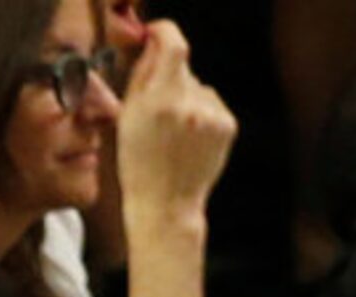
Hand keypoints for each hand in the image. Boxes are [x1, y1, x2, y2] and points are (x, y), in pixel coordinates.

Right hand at [117, 21, 236, 229]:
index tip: (156, 35)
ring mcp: (212, 114)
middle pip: (182, 69)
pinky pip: (212, 103)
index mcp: (160, 101)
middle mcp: (189, 104)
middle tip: (157, 113)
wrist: (165, 204)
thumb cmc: (138, 163)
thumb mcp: (127, 118)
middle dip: (169, 80)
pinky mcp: (227, 124)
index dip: (164, 32)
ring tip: (174, 134)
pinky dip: (202, 115)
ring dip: (187, 100)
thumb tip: (153, 42)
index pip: (173, 43)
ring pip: (198, 87)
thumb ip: (141, 75)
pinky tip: (190, 140)